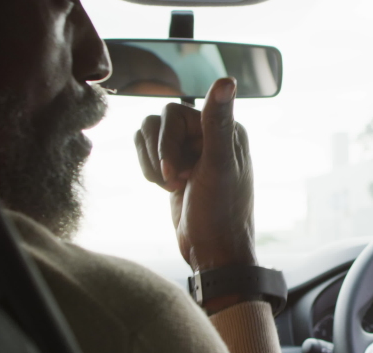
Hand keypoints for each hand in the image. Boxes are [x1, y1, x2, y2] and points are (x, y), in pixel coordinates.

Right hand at [134, 77, 256, 274]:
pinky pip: (146, 150)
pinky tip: (167, 189)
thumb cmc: (219, 213)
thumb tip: (226, 80)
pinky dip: (148, 170)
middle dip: (159, 156)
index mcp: (226, 128)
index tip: (181, 175)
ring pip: (147, 135)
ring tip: (172, 187)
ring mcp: (191, 149)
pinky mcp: (175, 164)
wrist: (211, 252)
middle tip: (176, 184)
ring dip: (152, 164)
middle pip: (157, 123)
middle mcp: (210, 133)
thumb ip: (217, 123)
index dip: (168, 143)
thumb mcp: (218, 167)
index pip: (174, 113)